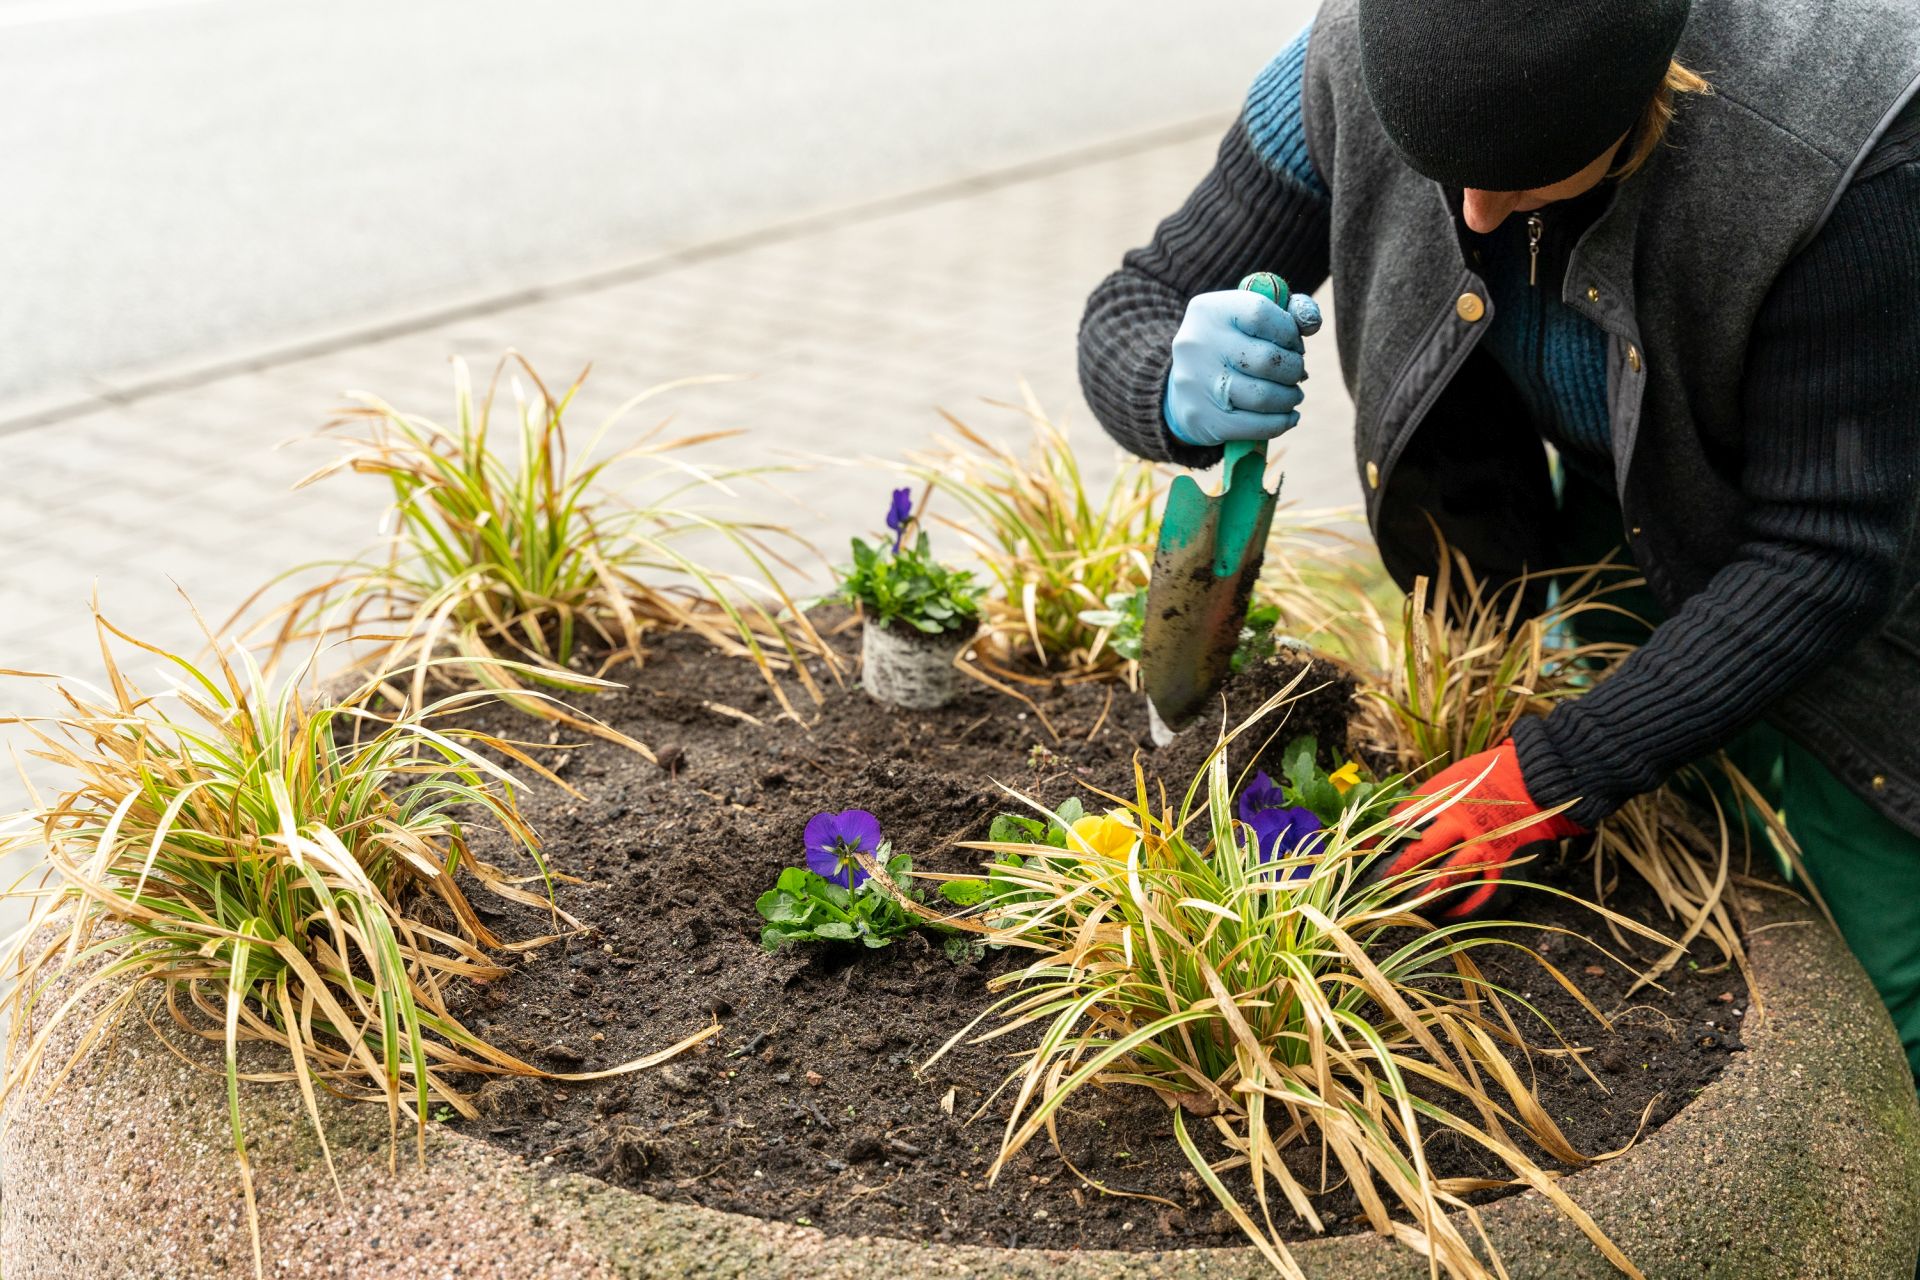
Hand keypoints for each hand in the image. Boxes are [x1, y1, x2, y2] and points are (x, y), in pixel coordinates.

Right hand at [1163, 287, 1323, 447]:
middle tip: (1296, 373)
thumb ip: (1288, 310)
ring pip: (1264, 396)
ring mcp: (1197, 384)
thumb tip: (1312, 322)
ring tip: (1292, 394)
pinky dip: (1282, 422)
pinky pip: (1256, 426)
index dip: (1288, 331)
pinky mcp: (1203, 419)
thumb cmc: (1231, 347)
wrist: (1184, 388)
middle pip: (1267, 359)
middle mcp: (1197, 344)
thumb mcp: (1250, 318)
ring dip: (1290, 397)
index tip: (1293, 343)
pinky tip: (1288, 416)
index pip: (1260, 314)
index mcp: (1209, 311)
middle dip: (1294, 369)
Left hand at [1374, 740, 1582, 918]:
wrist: (1534, 778)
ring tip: (1400, 911)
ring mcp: (1485, 846)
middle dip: (1391, 879)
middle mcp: (1460, 824)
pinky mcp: (1506, 865)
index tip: (1358, 868)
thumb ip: (1415, 809)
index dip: (1376, 852)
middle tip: (1371, 897)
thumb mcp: (1444, 784)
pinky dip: (1461, 910)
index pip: (1398, 830)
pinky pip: (1481, 896)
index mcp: (1440, 801)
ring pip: (1446, 879)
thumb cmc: (1481, 781)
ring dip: (1421, 899)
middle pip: (1418, 857)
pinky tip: (1443, 916)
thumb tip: (1378, 833)